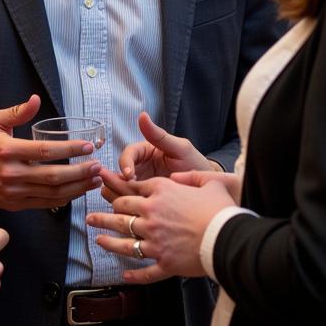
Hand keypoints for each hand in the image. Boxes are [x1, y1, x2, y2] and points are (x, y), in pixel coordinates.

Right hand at [0, 94, 101, 209]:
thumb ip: (17, 112)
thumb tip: (36, 100)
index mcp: (8, 150)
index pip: (45, 151)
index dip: (70, 149)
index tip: (89, 147)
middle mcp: (12, 174)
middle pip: (53, 176)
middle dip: (80, 172)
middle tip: (98, 166)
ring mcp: (13, 192)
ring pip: (52, 193)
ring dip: (77, 188)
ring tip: (94, 180)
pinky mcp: (14, 204)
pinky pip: (43, 204)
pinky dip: (63, 199)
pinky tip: (76, 192)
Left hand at [87, 171, 238, 282]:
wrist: (229, 237)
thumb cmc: (221, 208)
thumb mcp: (208, 181)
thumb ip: (191, 176)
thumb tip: (178, 176)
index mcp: (162, 192)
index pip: (132, 190)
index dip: (118, 189)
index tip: (107, 190)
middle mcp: (152, 215)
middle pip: (121, 213)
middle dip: (104, 215)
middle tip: (92, 217)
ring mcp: (155, 241)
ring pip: (124, 242)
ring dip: (108, 241)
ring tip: (97, 239)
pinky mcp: (164, 263)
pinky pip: (144, 271)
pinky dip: (133, 275)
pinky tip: (124, 275)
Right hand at [99, 112, 216, 202]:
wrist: (206, 188)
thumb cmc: (195, 163)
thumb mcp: (180, 148)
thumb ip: (159, 135)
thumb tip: (142, 115)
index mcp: (146, 151)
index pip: (129, 154)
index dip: (126, 163)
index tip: (130, 175)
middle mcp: (141, 166)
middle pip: (121, 171)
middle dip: (119, 180)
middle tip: (125, 190)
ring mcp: (141, 182)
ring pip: (122, 186)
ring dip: (119, 192)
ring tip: (122, 202)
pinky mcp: (144, 197)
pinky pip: (131, 199)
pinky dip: (127, 204)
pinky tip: (129, 210)